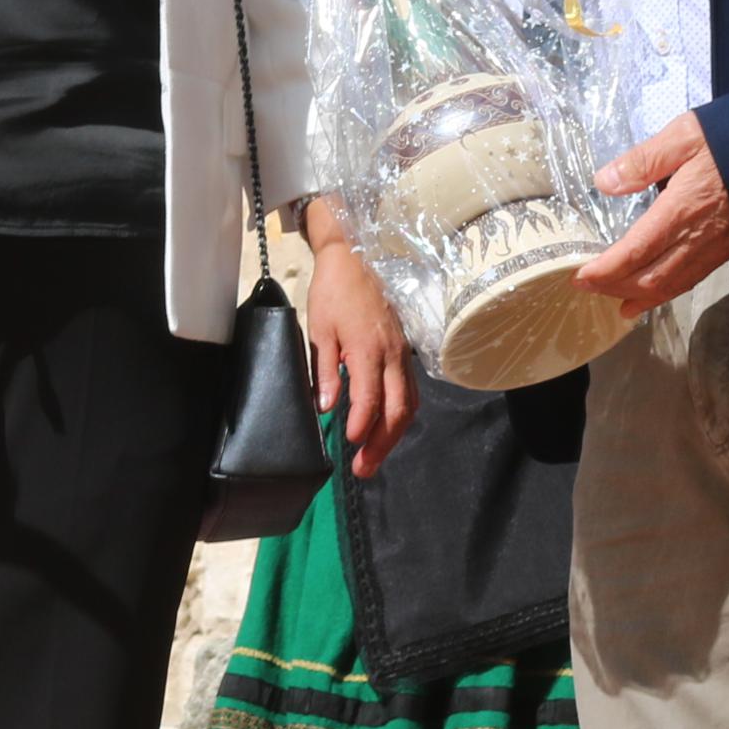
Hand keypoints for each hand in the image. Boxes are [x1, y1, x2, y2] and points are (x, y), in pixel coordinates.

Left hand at [300, 227, 416, 475]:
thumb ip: (324, 371)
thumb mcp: (319, 331)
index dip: (362, 426)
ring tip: (374, 456)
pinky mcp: (405, 353)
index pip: (370, 398)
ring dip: (393, 435)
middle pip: (397, 411)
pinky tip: (386, 428)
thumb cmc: (333, 293)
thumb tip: (326, 407)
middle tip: (363, 468)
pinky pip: (409, 391)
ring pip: (408, 404)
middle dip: (382, 444)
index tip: (349, 445)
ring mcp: (403, 355)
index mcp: (368, 350)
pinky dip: (400, 415)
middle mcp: (392, 356)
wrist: (355, 259)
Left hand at [576, 113, 728, 315]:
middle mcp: (699, 237)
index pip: (635, 252)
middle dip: (616, 287)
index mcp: (681, 208)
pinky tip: (656, 294)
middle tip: (588, 288)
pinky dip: (669, 292)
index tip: (580, 276)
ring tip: (616, 303)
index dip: (606, 270)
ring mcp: (717, 246)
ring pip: (674, 285)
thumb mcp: (684, 135)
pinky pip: (693, 278)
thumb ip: (643, 160)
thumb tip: (605, 182)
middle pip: (651, 277)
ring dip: (641, 297)